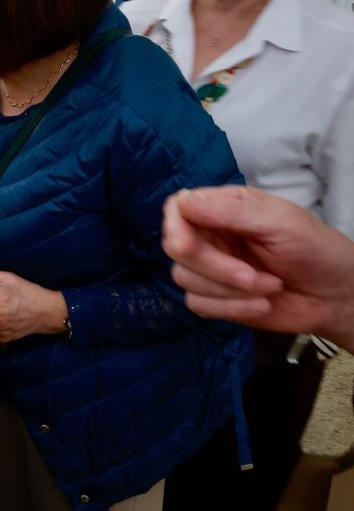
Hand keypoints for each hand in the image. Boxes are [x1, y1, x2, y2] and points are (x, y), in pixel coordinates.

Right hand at [162, 187, 353, 350]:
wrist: (335, 297)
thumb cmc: (315, 250)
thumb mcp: (281, 221)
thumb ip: (234, 210)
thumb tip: (185, 201)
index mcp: (222, 209)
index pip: (177, 209)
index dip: (175, 227)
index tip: (187, 246)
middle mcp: (210, 237)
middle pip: (177, 249)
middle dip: (215, 268)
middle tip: (253, 276)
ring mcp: (209, 270)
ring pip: (185, 279)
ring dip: (230, 290)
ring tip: (270, 288)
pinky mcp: (214, 299)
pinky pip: (197, 305)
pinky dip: (231, 308)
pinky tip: (261, 305)